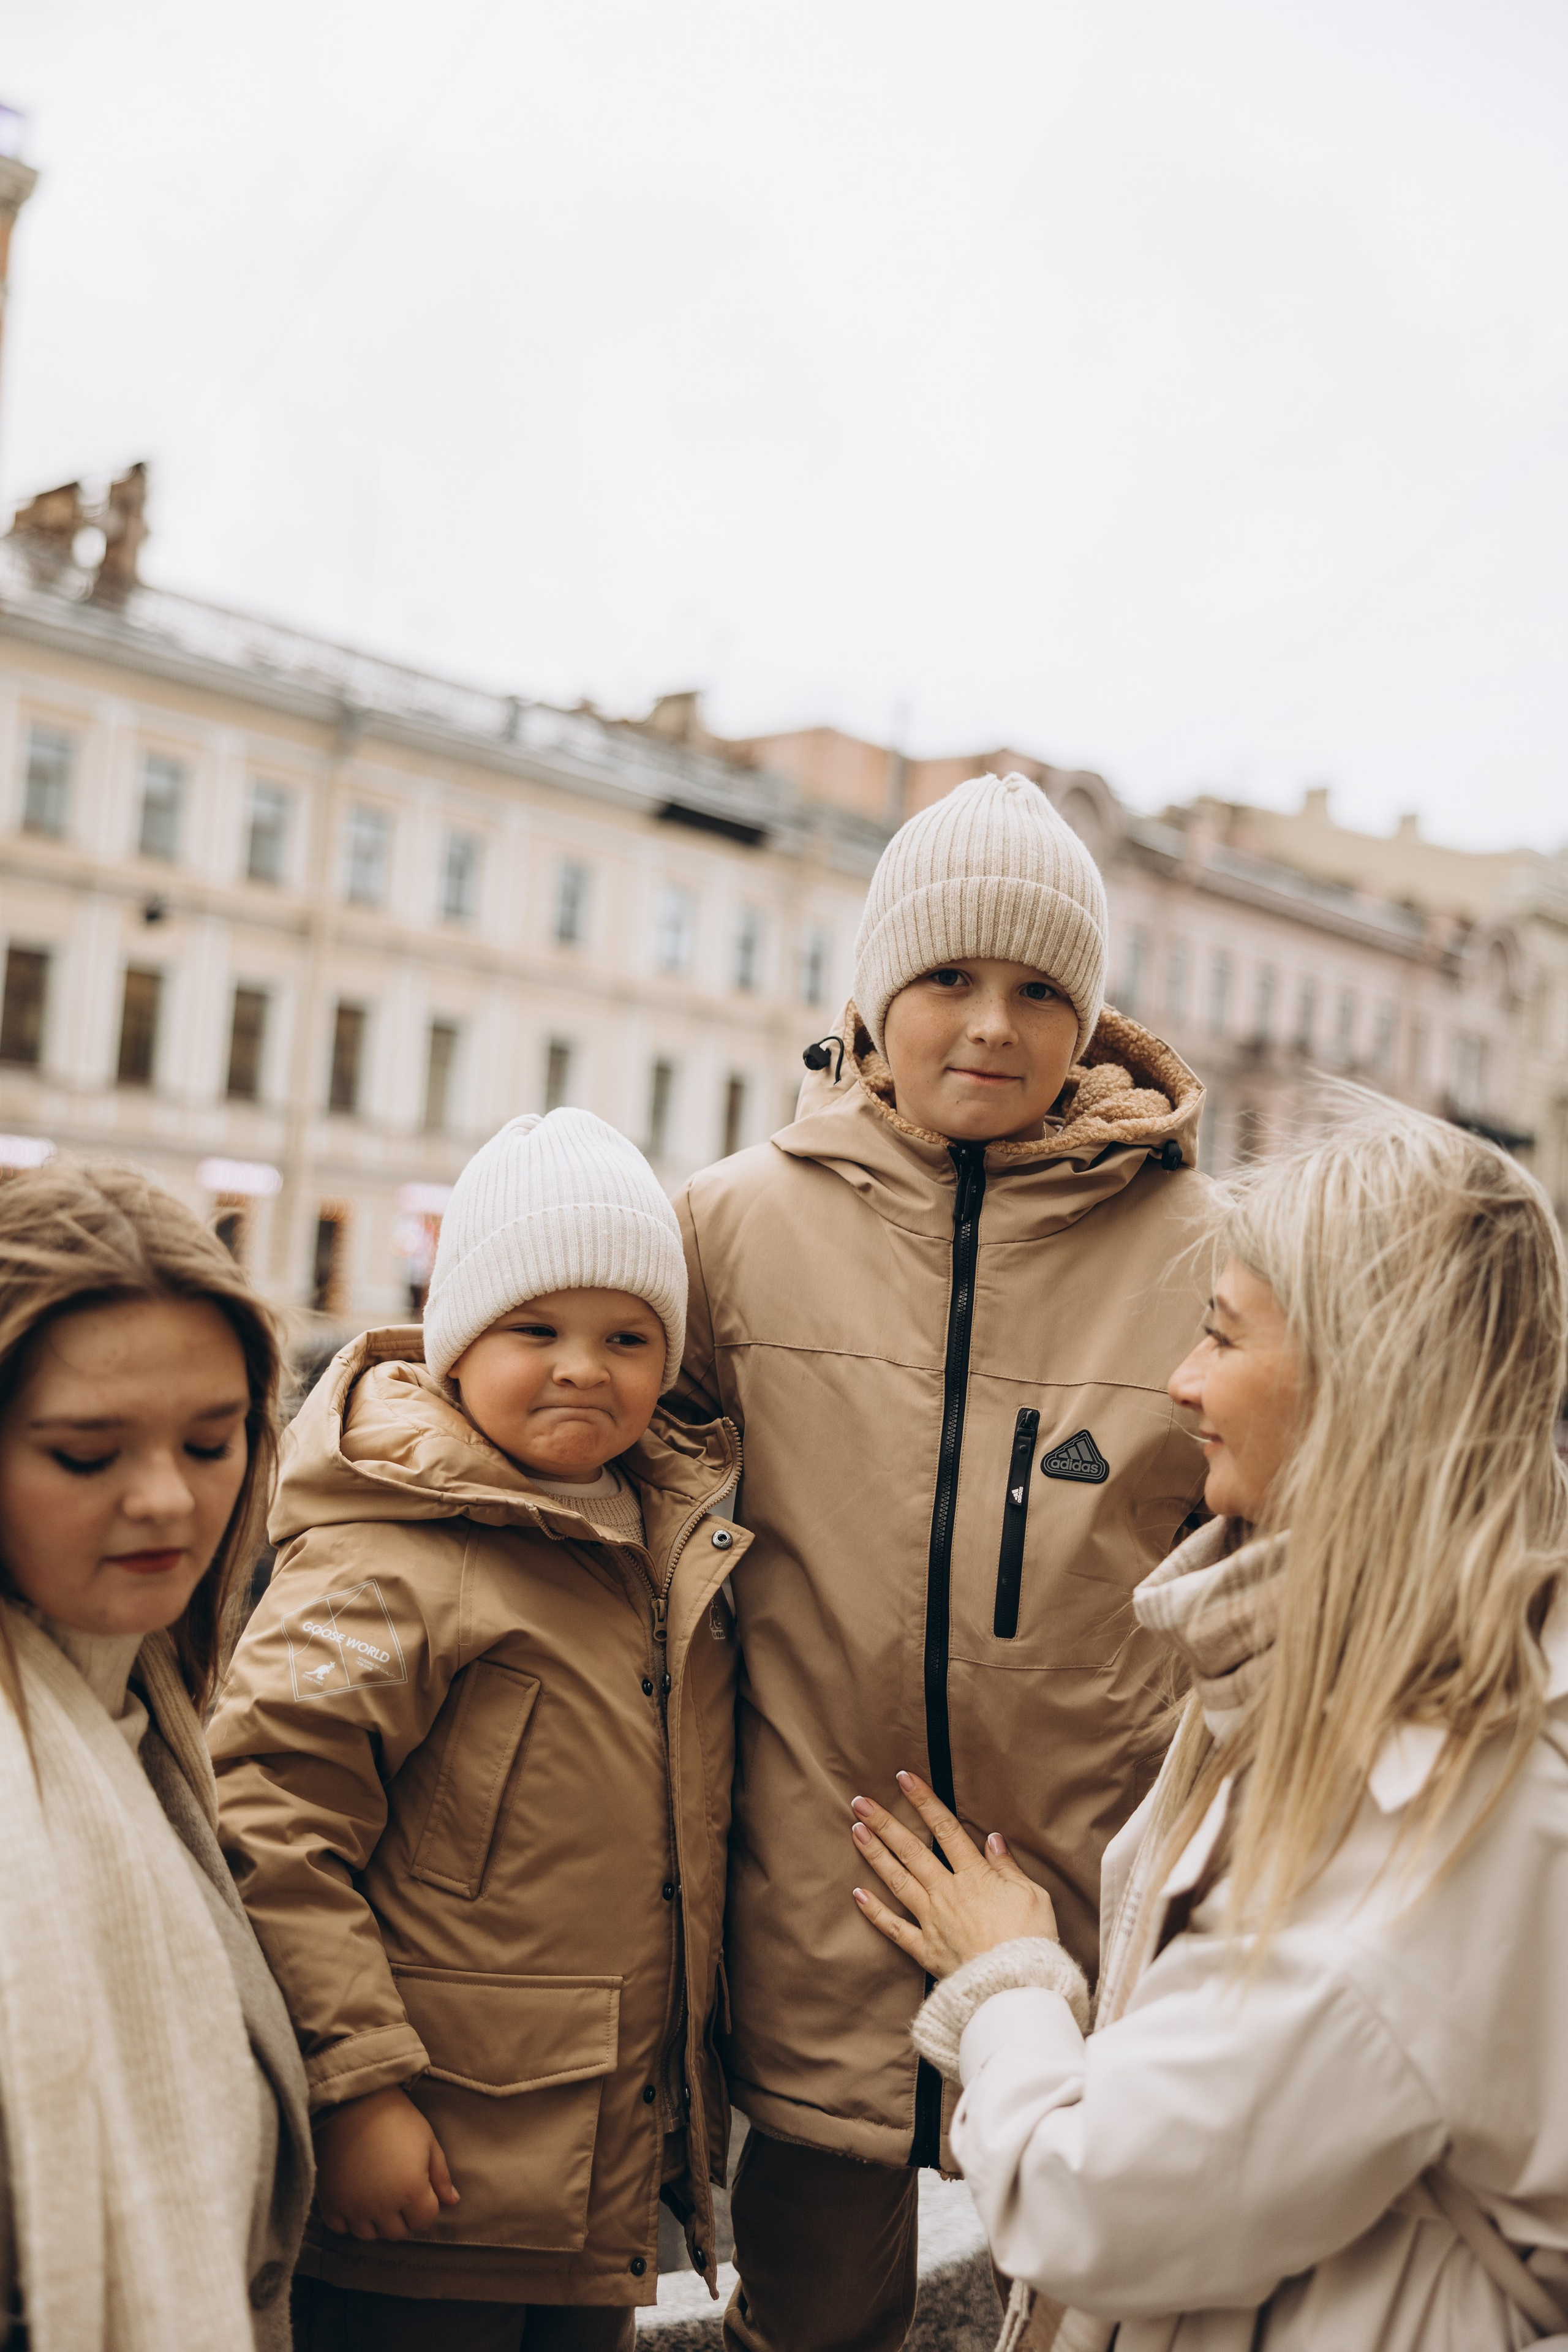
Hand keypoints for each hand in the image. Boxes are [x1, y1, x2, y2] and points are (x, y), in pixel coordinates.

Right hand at [315, 2084, 459, 2239]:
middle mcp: (382, 2206)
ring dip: (376, 2222)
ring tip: (377, 2196)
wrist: (353, 2102)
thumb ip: (441, 2176)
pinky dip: (348, 2220)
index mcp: (411, 2191)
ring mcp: (354, 2207)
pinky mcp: (330, 2202)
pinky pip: (340, 2228)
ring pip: (369, 2234)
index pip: (425, 2221)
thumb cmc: (397, 2117)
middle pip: (398, 2232)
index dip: (426, 2205)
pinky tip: (354, 2199)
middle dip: (403, 2216)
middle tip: (398, 2191)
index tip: (420, 2188)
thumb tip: (453, 2201)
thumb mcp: (428, 2141)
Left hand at [850, 1769, 1059, 1978]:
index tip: (905, 1779)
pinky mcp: (926, 1950)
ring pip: (897, 1881)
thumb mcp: (1033, 1895)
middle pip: (911, 1850)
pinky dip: (875, 1912)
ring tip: (856, 1831)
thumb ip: (1008, 1867)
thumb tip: (993, 1840)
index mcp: (975, 1876)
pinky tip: (858, 1894)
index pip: (945, 1829)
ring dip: (875, 1855)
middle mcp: (947, 1893)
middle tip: (861, 1802)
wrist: (1016, 1987)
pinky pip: (894, 1928)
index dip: (924, 1802)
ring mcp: (932, 1921)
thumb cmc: (1031, 1941)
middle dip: (885, 1823)